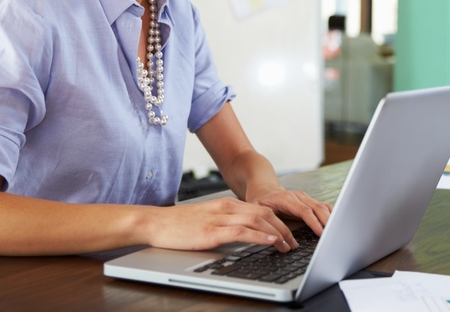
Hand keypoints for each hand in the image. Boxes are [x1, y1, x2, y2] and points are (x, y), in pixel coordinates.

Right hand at [145, 197, 299, 252]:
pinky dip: (260, 236)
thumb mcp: (208, 219)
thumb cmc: (179, 225)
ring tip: (288, 245)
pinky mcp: (212, 232)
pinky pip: (242, 232)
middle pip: (265, 213)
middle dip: (284, 228)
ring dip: (277, 233)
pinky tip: (271, 241)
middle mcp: (227, 208)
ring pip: (258, 220)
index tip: (289, 232)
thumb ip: (227, 222)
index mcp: (227, 204)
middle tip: (294, 242)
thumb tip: (246, 233)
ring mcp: (220, 218)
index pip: (261, 209)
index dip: (279, 221)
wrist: (155, 223)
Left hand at [247, 186, 332, 237]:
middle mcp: (299, 196)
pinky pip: (324, 207)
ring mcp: (306, 198)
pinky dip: (331, 214)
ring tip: (337, 231)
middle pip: (317, 208)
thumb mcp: (259, 212)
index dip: (314, 222)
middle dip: (327, 221)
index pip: (304, 210)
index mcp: (286, 198)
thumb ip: (267, 224)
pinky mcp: (310, 202)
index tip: (321, 233)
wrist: (263, 189)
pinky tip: (336, 223)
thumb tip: (276, 239)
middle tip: (333, 235)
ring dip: (331, 218)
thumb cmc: (260, 202)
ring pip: (323, 206)